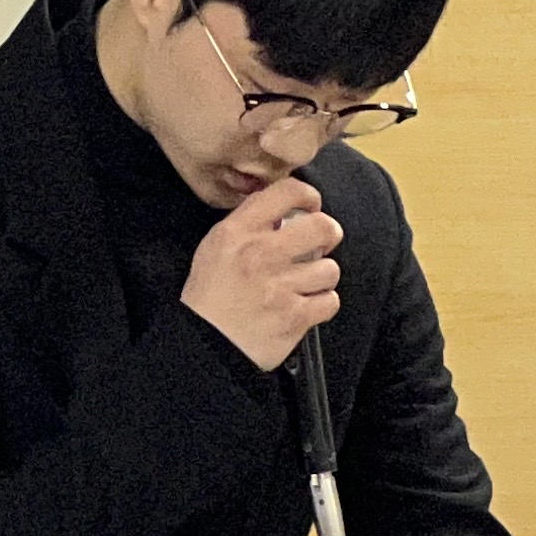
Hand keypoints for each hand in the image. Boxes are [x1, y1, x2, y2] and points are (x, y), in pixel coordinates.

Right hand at [184, 177, 340, 373]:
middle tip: (320, 244)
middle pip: (322, 227)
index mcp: (238, 232)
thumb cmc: (209, 296)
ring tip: (305, 282)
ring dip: (321, 276)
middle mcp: (261, 254)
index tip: (310, 206)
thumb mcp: (215, 247)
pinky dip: (322, 304)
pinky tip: (305, 304)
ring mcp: (280, 286)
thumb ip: (247, 225)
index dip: (308, 195)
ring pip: (330, 269)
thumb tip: (283, 212)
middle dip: (328, 234)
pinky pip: (330, 301)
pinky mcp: (295, 316)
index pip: (286, 192)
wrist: (204, 343)